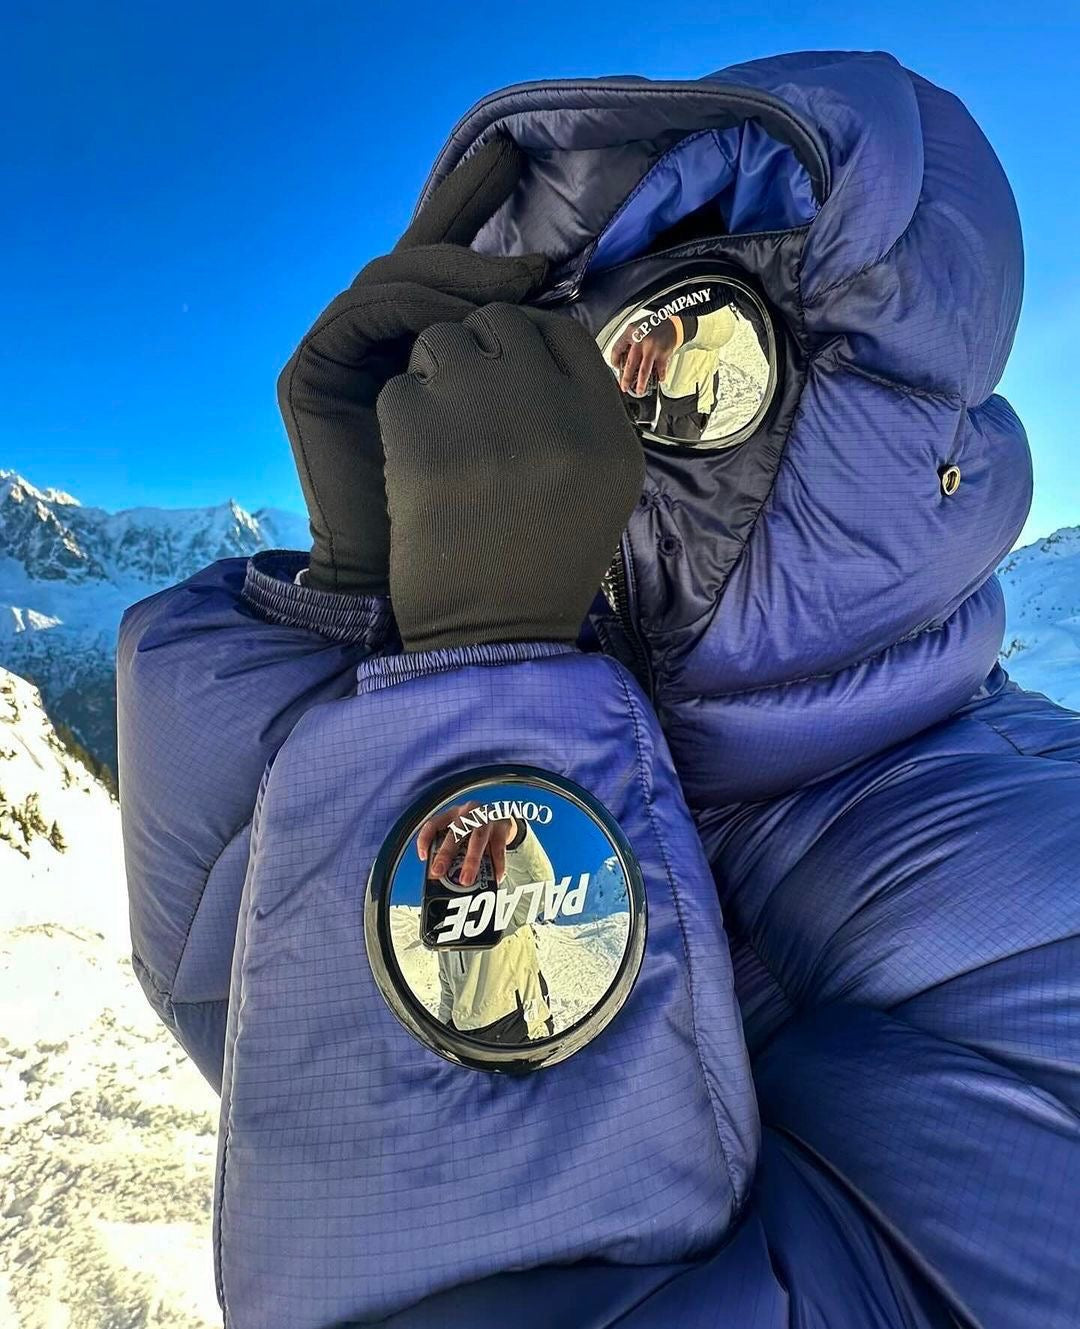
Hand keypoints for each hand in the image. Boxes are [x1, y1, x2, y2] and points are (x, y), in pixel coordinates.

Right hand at [278, 137, 546, 594]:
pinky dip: (415, 306)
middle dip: (472, 223)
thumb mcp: (524, 429)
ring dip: (458, 273)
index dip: (475, 211)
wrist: (431, 590)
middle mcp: (378, 342)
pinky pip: (363, 312)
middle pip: (417, 255)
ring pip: (394, 275)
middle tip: (529, 227)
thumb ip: (527, 367)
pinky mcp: (312, 374)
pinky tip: (465, 321)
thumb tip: (559, 299)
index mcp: (423, 349)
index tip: (521, 171)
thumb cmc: (488, 520)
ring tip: (518, 283)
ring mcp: (341, 354)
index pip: (448, 269)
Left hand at [378, 302, 644, 651]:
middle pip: (502, 323)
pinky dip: (400, 417)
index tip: (507, 368)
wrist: (492, 635)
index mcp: (605, 427)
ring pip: (441, 339)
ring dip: (431, 372)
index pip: (565, 333)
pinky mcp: (423, 437)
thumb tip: (537, 348)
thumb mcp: (601, 488)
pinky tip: (413, 460)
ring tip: (435, 426)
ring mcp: (485, 417)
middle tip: (463, 396)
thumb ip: (583, 414)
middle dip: (476, 348)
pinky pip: (398, 385)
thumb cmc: (545, 564)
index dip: (528, 339)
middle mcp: (553, 411)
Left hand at [416, 801, 517, 885]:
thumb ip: (453, 846)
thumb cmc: (476, 828)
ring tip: (466, 880)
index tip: (423, 858)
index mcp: (452, 814)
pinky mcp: (502, 827)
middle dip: (445, 854)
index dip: (425, 839)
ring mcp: (486, 818)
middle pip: (455, 833)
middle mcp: (468, 813)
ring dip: (471, 861)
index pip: (434, 823)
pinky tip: (495, 878)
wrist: (503, 815)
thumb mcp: (462, 830)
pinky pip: (498, 848)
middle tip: (438, 872)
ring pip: (477, 840)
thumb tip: (444, 876)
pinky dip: (496, 865)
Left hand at [609, 317, 679, 395]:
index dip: (614, 360)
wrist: (671, 323)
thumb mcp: (637, 328)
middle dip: (626, 378)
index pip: (617, 348)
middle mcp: (641, 340)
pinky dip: (659, 376)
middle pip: (630, 363)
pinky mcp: (663, 353)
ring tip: (639, 391)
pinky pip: (660, 369)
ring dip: (641, 383)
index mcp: (631, 332)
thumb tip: (621, 360)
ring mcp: (653, 348)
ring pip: (644, 370)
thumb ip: (628, 342)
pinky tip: (658, 380)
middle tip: (624, 387)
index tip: (616, 367)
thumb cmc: (653, 327)